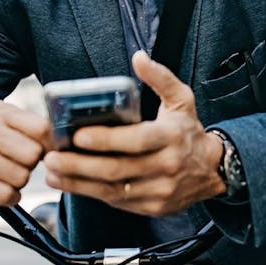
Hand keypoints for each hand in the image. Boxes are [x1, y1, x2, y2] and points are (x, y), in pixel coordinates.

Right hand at [0, 101, 52, 213]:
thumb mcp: (16, 129)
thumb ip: (41, 130)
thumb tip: (66, 142)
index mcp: (1, 111)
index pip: (42, 129)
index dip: (51, 145)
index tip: (46, 151)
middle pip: (33, 154)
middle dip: (32, 164)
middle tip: (19, 163)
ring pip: (21, 177)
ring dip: (20, 182)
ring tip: (7, 175)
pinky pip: (6, 195)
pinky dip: (10, 197)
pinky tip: (1, 189)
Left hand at [43, 50, 225, 215]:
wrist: (213, 170)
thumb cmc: (188, 130)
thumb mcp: (181, 99)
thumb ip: (160, 77)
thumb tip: (138, 57)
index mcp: (171, 137)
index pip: (136, 140)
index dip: (106, 140)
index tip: (78, 135)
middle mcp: (166, 166)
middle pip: (117, 169)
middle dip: (80, 165)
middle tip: (53, 157)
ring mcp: (159, 190)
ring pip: (112, 191)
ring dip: (78, 183)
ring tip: (53, 172)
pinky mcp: (152, 207)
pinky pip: (117, 202)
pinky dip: (91, 194)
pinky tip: (71, 184)